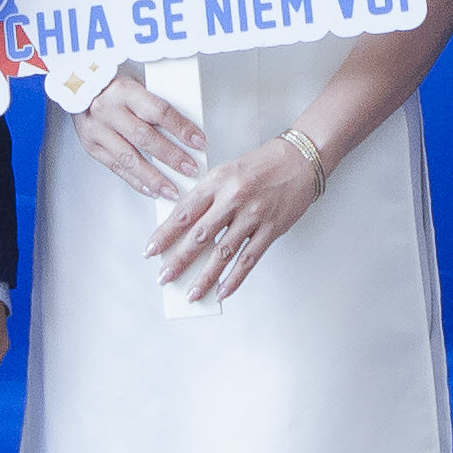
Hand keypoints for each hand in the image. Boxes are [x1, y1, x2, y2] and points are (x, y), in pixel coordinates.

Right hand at [75, 72, 206, 202]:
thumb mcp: (135, 83)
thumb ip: (154, 104)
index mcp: (124, 90)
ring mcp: (97, 130)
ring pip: (130, 159)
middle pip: (145, 138)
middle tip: (190, 169)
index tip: (199, 141)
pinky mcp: (91, 145)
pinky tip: (151, 189)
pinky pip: (116, 167)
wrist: (75, 83)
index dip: (182, 128)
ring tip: (172, 190)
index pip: (159, 111)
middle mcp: (108, 110)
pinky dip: (135, 181)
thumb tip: (186, 129)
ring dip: (154, 178)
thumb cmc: (110, 83)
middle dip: (171, 157)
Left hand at [148, 133, 322, 303]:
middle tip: (165, 277)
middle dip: (179, 260)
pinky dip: (235, 278)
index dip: (165, 234)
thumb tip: (184, 226)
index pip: (184, 212)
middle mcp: (233, 198)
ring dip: (206, 276)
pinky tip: (223, 291)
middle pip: (200, 235)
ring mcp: (253, 215)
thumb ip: (206, 196)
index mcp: (217, 180)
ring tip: (192, 293)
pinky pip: (249, 259)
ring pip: (224, 252)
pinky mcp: (271, 229)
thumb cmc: (262, 165)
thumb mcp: (226, 171)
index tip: (151, 250)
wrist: (301, 159)